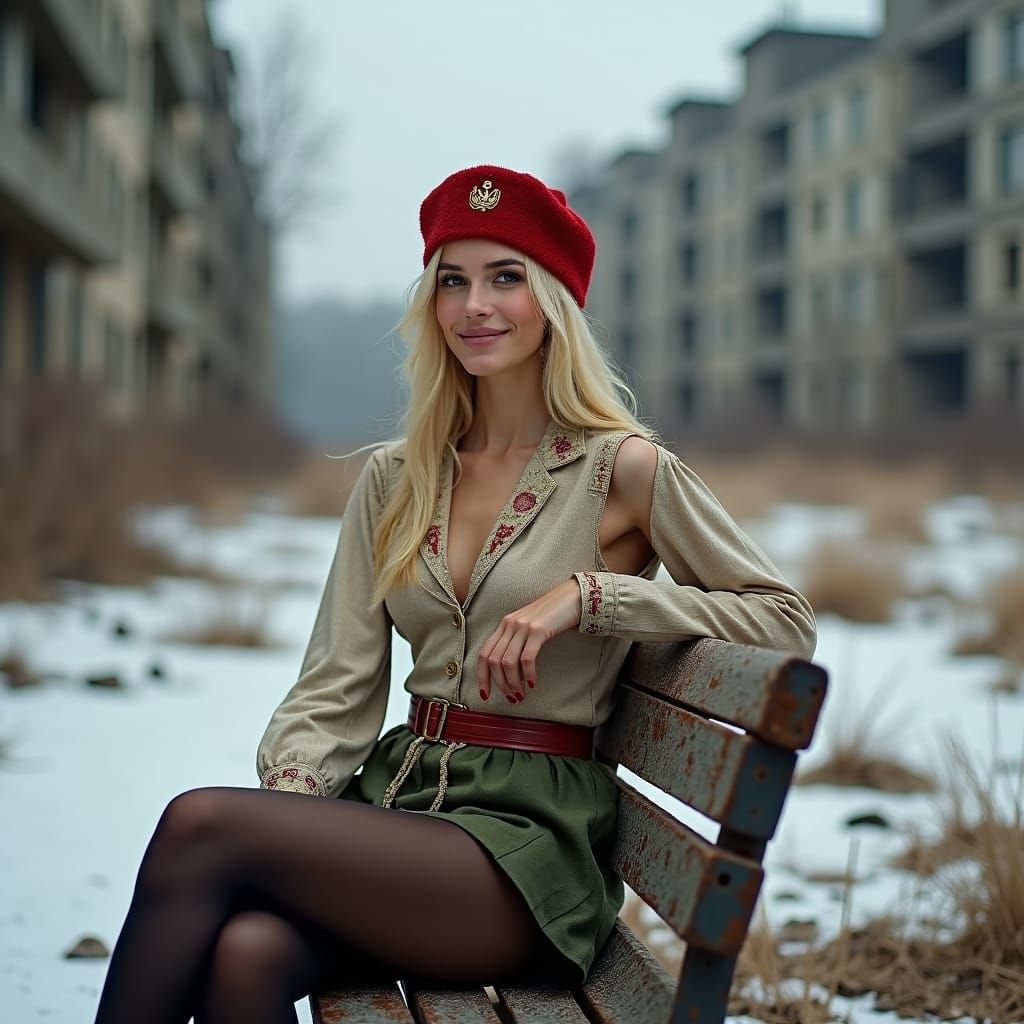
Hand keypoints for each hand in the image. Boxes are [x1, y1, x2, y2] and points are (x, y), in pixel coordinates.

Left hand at [477, 579, 581, 704]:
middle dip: (500, 684)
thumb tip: (511, 672)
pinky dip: (528, 674)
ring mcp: (523, 626)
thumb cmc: (552, 615)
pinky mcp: (538, 630)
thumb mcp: (528, 626)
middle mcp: (509, 624)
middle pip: (493, 661)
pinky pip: (527, 658)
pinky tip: (533, 682)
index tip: (486, 694)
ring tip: (522, 694)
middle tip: (511, 697)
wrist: (572, 596)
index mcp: (504, 625)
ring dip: (513, 683)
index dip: (482, 677)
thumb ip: (516, 642)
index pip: (484, 654)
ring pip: (507, 662)